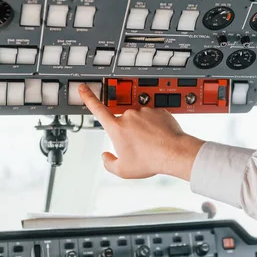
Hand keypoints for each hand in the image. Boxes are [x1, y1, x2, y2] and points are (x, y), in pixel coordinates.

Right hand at [79, 84, 204, 180]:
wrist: (174, 153)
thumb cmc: (149, 161)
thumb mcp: (123, 170)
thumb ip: (108, 163)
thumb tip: (105, 156)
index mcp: (117, 127)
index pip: (97, 109)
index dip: (88, 97)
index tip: (83, 87)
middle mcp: (129, 115)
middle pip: (124, 123)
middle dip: (129, 132)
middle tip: (140, 147)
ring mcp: (145, 111)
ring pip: (140, 120)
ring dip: (144, 129)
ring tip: (152, 144)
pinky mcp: (159, 110)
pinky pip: (154, 118)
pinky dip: (156, 126)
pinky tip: (160, 137)